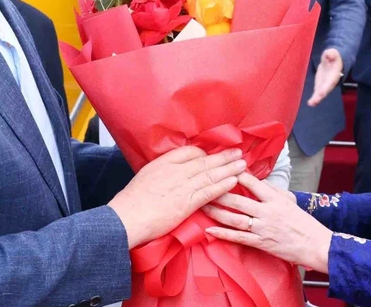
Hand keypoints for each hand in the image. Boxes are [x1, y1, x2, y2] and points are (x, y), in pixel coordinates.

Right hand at [108, 146, 245, 247]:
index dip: (205, 153)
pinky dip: (223, 185)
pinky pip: (209, 191)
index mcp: (163, 162)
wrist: (127, 217)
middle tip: (238, 152)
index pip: (189, 152)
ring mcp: (182, 186)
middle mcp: (175, 171)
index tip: (214, 155)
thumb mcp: (145, 176)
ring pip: (210, 174)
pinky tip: (233, 181)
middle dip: (223, 157)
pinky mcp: (187, 203)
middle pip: (204, 161)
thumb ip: (161, 172)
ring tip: (243, 164)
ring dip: (229, 169)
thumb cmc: (131, 201)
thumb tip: (170, 174)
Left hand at [203, 172, 332, 271]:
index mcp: (274, 199)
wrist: (314, 245)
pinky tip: (209, 230)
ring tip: (202, 205)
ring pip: (234, 219)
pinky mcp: (260, 243)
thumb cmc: (302, 222)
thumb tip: (257, 182)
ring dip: (216, 212)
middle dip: (219, 193)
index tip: (223, 168)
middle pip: (238, 201)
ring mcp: (262, 228)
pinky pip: (237, 238)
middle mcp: (267, 212)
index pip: (252, 183)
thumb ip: (272, 191)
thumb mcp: (290, 201)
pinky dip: (222, 234)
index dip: (236, 175)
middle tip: (204, 186)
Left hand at [308, 49, 343, 106]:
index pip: (329, 82)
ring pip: (321, 93)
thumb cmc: (334, 56)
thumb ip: (331, 53)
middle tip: (314, 102)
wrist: (333, 61)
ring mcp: (325, 84)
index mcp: (334, 75)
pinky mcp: (320, 85)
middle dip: (320, 96)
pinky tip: (310, 103)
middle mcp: (330, 82)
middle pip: (325, 90)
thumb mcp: (333, 53)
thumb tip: (328, 54)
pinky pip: (317, 92)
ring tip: (311, 104)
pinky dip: (314, 98)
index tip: (321, 93)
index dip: (325, 87)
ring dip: (316, 99)